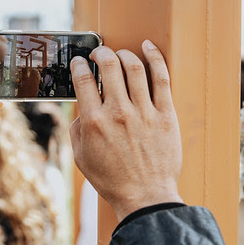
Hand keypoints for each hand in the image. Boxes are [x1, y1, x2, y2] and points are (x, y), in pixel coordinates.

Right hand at [69, 40, 182, 221]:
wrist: (145, 197)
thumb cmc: (112, 180)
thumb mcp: (81, 157)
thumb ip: (78, 129)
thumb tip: (83, 108)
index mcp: (95, 122)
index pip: (83, 80)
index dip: (80, 65)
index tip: (80, 62)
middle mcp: (119, 113)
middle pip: (109, 66)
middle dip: (101, 53)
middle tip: (99, 53)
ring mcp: (144, 112)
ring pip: (134, 67)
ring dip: (124, 54)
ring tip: (120, 54)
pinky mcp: (165, 115)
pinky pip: (161, 78)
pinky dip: (154, 57)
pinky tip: (147, 47)